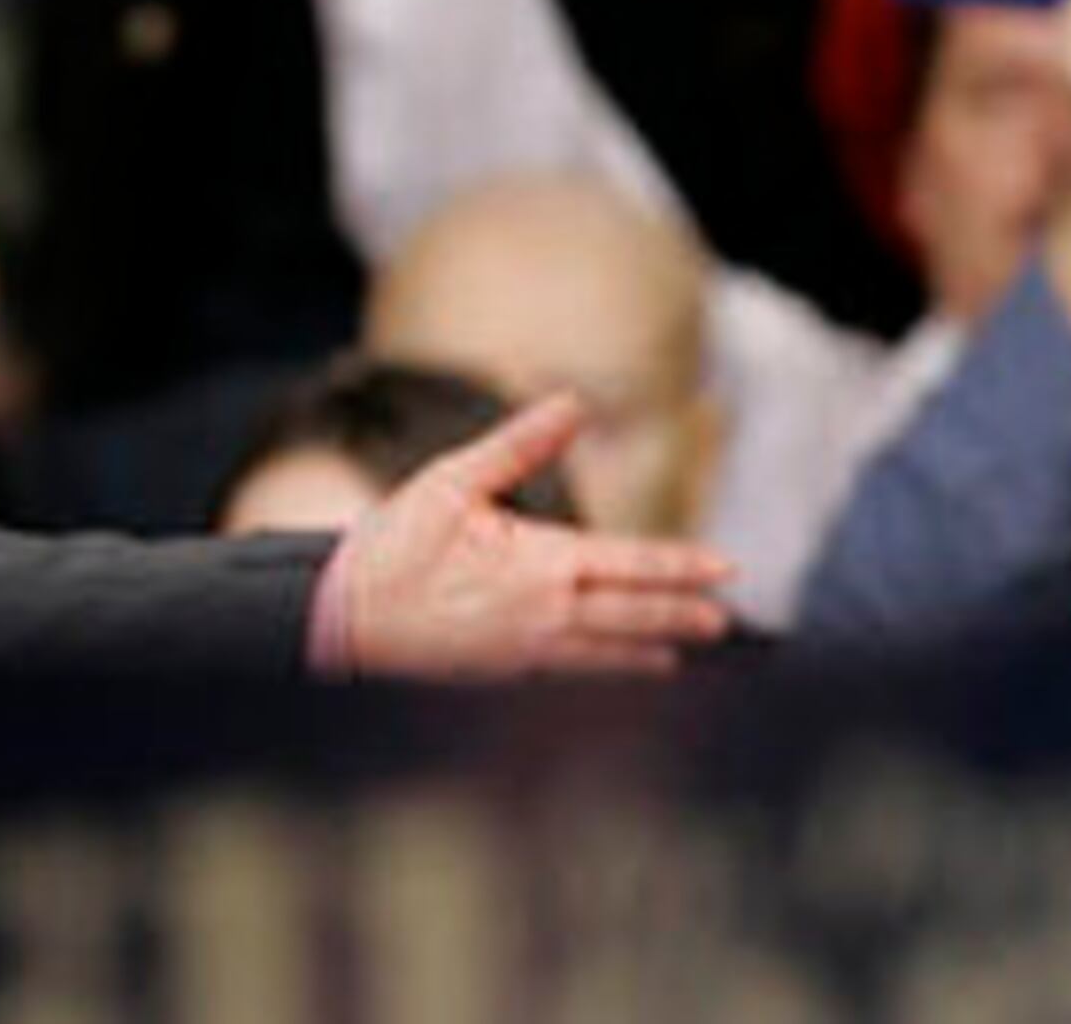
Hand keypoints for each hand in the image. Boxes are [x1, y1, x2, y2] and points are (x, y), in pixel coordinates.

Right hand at [329, 395, 734, 677]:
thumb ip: (519, 444)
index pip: (629, 563)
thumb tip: (570, 402)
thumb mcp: (452, 480)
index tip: (724, 567)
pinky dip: (609, 667)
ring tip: (685, 650)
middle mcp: (546, 612)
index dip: (679, 565)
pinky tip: (620, 664)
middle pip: (632, 615)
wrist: (346, 616)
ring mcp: (528, 649)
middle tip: (724, 618)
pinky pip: (575, 670)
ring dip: (652, 646)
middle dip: (680, 614)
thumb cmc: (394, 545)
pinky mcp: (506, 669)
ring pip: (609, 650)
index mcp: (540, 563)